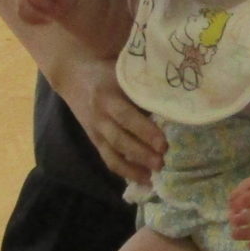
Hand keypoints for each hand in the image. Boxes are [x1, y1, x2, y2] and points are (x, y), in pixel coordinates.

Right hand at [49, 49, 162, 186]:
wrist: (74, 75)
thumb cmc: (106, 71)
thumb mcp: (122, 73)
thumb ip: (142, 87)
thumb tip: (175, 101)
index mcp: (108, 96)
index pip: (126, 116)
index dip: (144, 131)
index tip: (163, 144)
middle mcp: (100, 116)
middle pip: (119, 139)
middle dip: (141, 154)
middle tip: (162, 163)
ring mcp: (96, 131)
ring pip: (112, 154)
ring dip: (133, 168)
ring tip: (153, 177)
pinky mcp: (95, 141)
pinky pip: (108, 159)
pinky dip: (125, 172)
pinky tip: (143, 179)